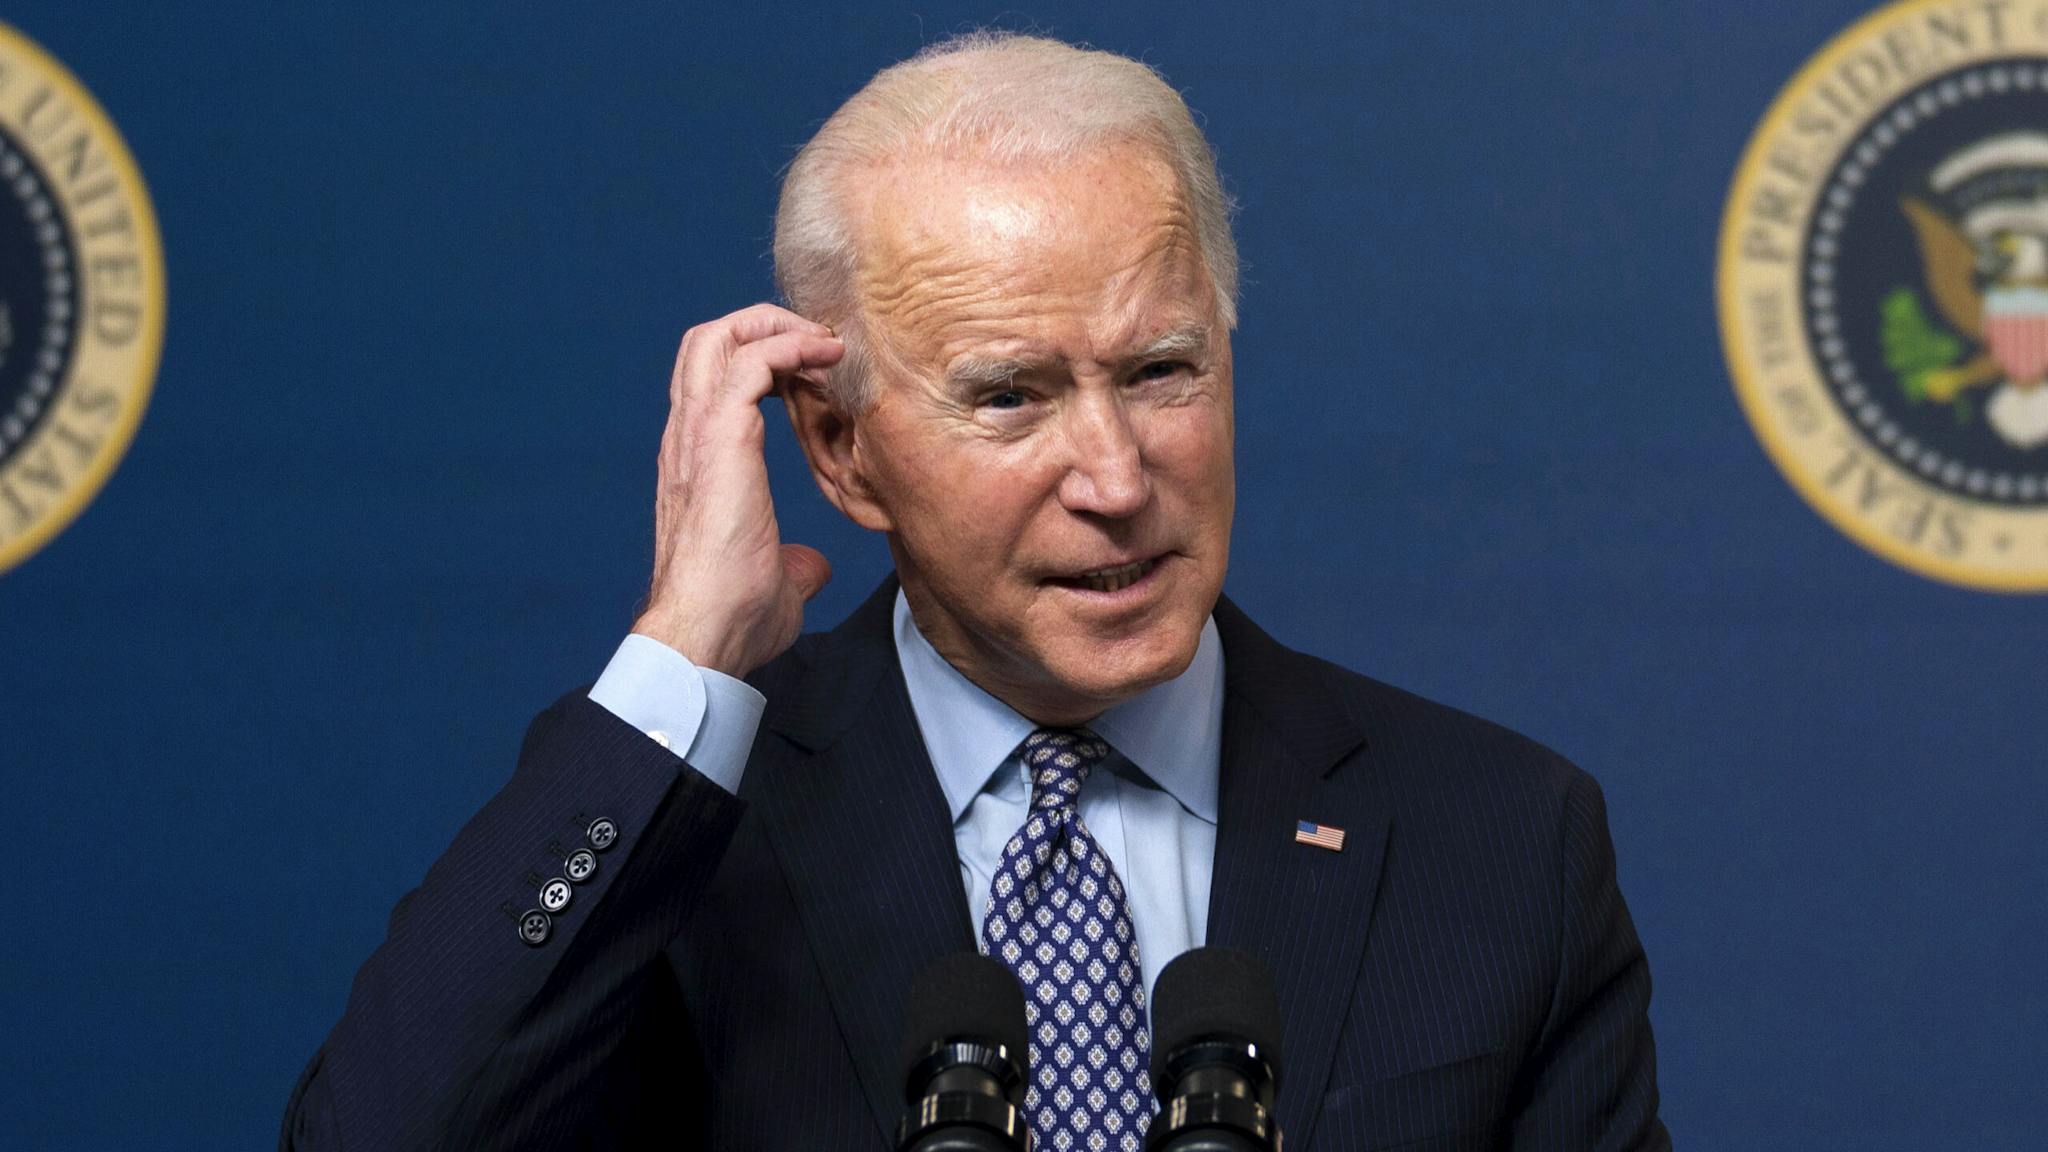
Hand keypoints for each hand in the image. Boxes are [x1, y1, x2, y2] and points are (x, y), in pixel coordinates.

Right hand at [632, 303, 845, 677]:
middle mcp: (688, 436)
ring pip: (720, 336)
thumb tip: (811, 568)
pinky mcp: (720, 437)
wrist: (704, 633)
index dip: (764, 361)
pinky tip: (825, 358)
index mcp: (696, 461)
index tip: (814, 373)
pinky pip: (752, 361)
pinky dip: (790, 345)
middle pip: (708, 340)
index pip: (714, 380)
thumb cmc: (733, 616)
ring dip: (778, 326)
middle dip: (765, 324)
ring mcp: (698, 433)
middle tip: (818, 343)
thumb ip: (793, 564)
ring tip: (825, 342)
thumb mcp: (778, 581)